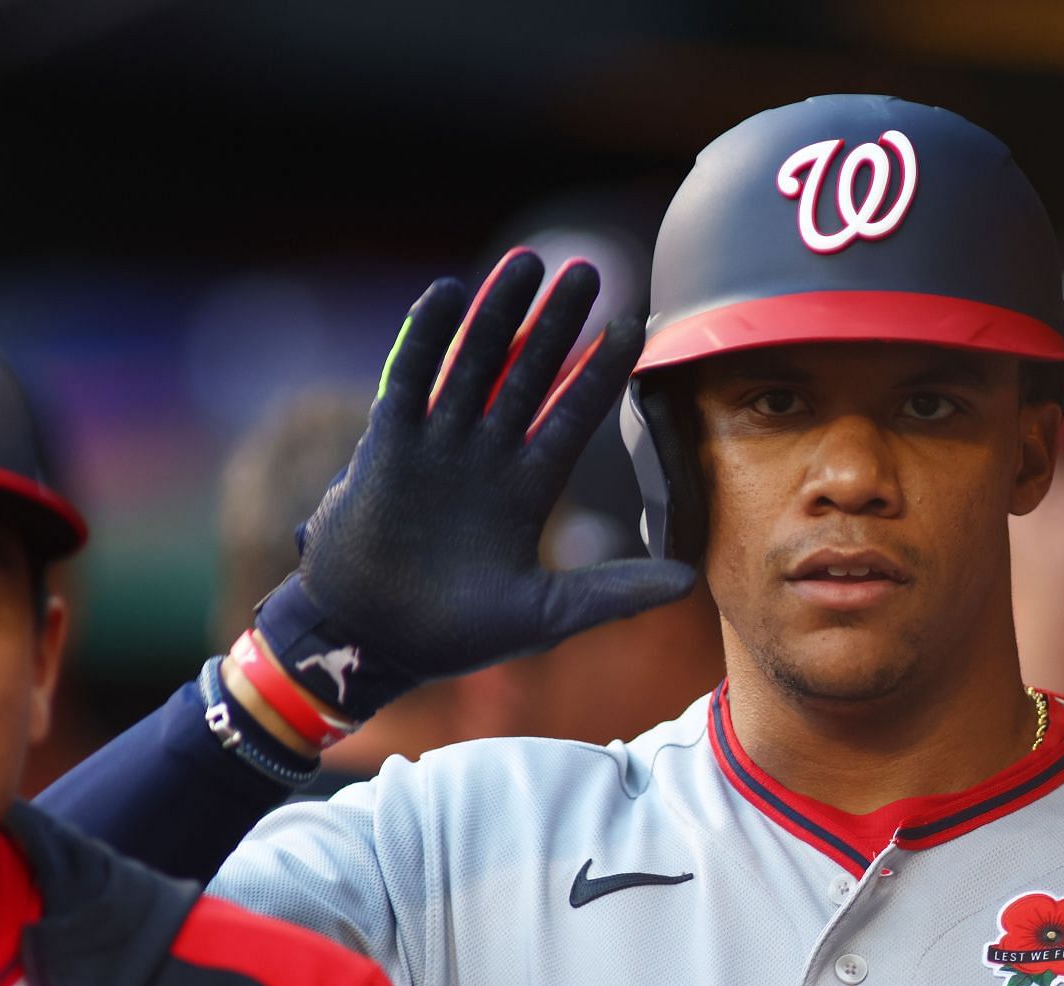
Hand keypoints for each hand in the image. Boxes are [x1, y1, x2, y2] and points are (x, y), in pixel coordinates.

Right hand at [251, 250, 696, 721]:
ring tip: (526, 261)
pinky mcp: (388, 448)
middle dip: (554, 324)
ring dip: (497, 313)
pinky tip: (448, 293)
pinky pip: (409, 379)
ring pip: (473, 363)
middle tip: (584, 269)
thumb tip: (689, 580)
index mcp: (527, 489)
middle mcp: (486, 458)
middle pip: (527, 374)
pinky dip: (426, 338)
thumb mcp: (547, 614)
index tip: (634, 324)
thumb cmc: (459, 634)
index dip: (601, 371)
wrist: (375, 645)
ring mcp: (438, 447)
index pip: (573, 415)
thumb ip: (614, 593)